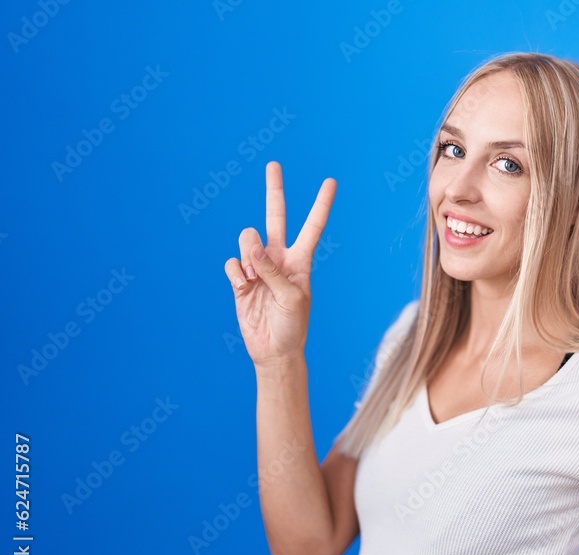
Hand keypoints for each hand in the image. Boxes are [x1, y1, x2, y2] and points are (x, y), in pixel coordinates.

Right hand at [224, 161, 336, 368]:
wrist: (274, 349)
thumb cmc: (292, 325)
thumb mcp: (291, 297)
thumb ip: (272, 269)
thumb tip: (251, 244)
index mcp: (300, 260)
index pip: (312, 226)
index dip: (321, 204)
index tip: (331, 182)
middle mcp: (279, 258)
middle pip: (275, 217)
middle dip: (274, 190)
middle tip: (273, 165)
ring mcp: (258, 266)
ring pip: (246, 240)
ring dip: (247, 255)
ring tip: (254, 278)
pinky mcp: (240, 279)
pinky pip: (232, 263)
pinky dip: (236, 273)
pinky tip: (243, 287)